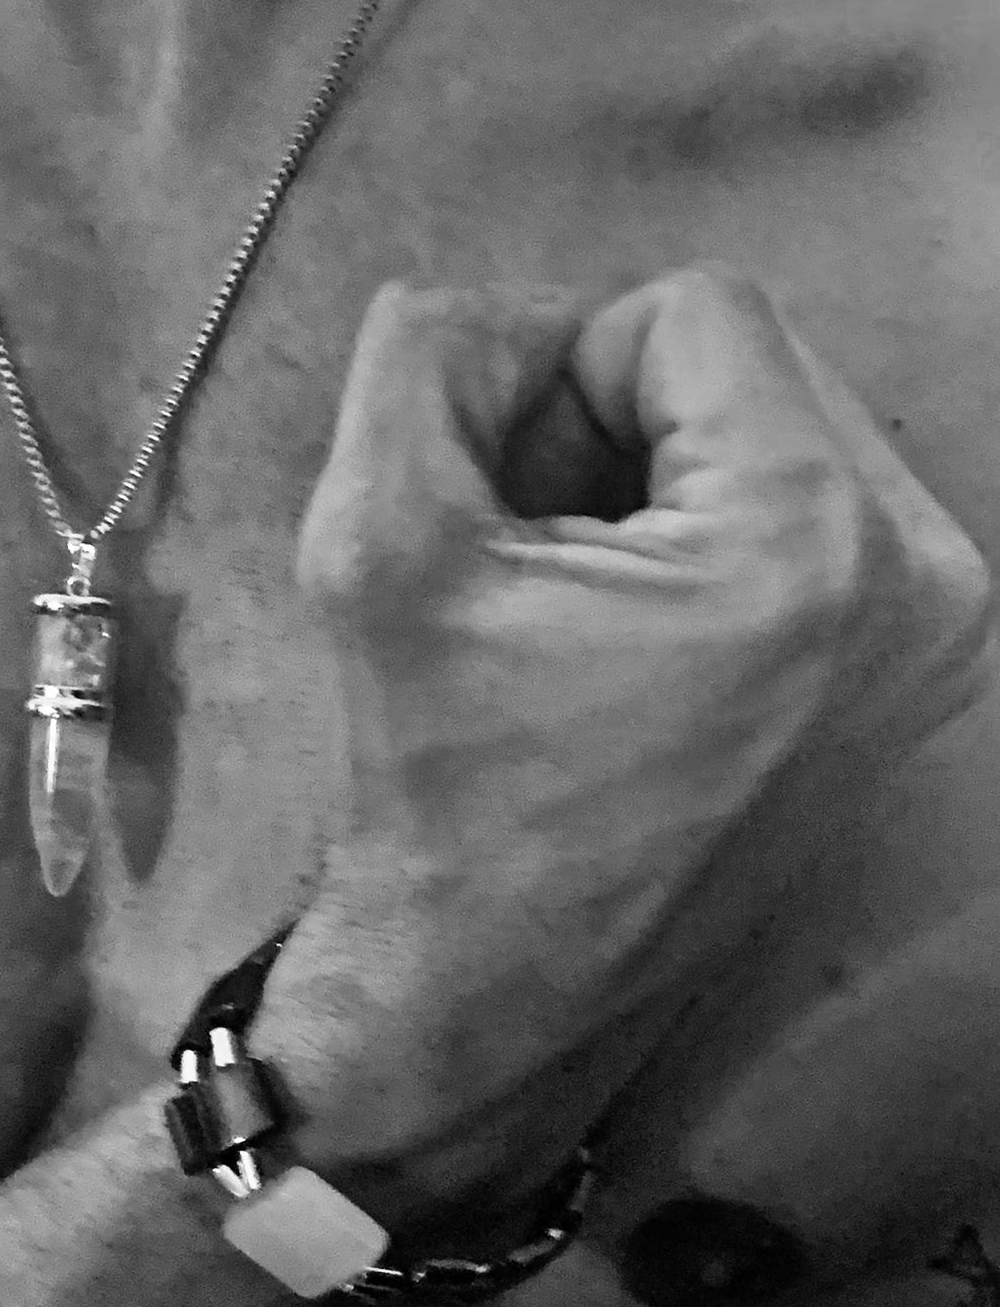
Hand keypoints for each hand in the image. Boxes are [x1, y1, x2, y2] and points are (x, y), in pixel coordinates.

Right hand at [252, 267, 993, 1231]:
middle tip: (523, 551)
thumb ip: (421, 360)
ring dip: (652, 479)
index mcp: (818, 545)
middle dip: (613, 427)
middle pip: (752, 366)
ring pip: (777, 433)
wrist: (492, 994)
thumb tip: (478, 315)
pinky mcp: (907, 685)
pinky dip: (701, 539)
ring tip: (568, 604)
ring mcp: (933, 645)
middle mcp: (922, 587)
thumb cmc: (440, 796)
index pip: (695, 311)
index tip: (493, 499)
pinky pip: (803, 519)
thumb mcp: (373, 542)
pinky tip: (624, 636)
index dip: (554, 373)